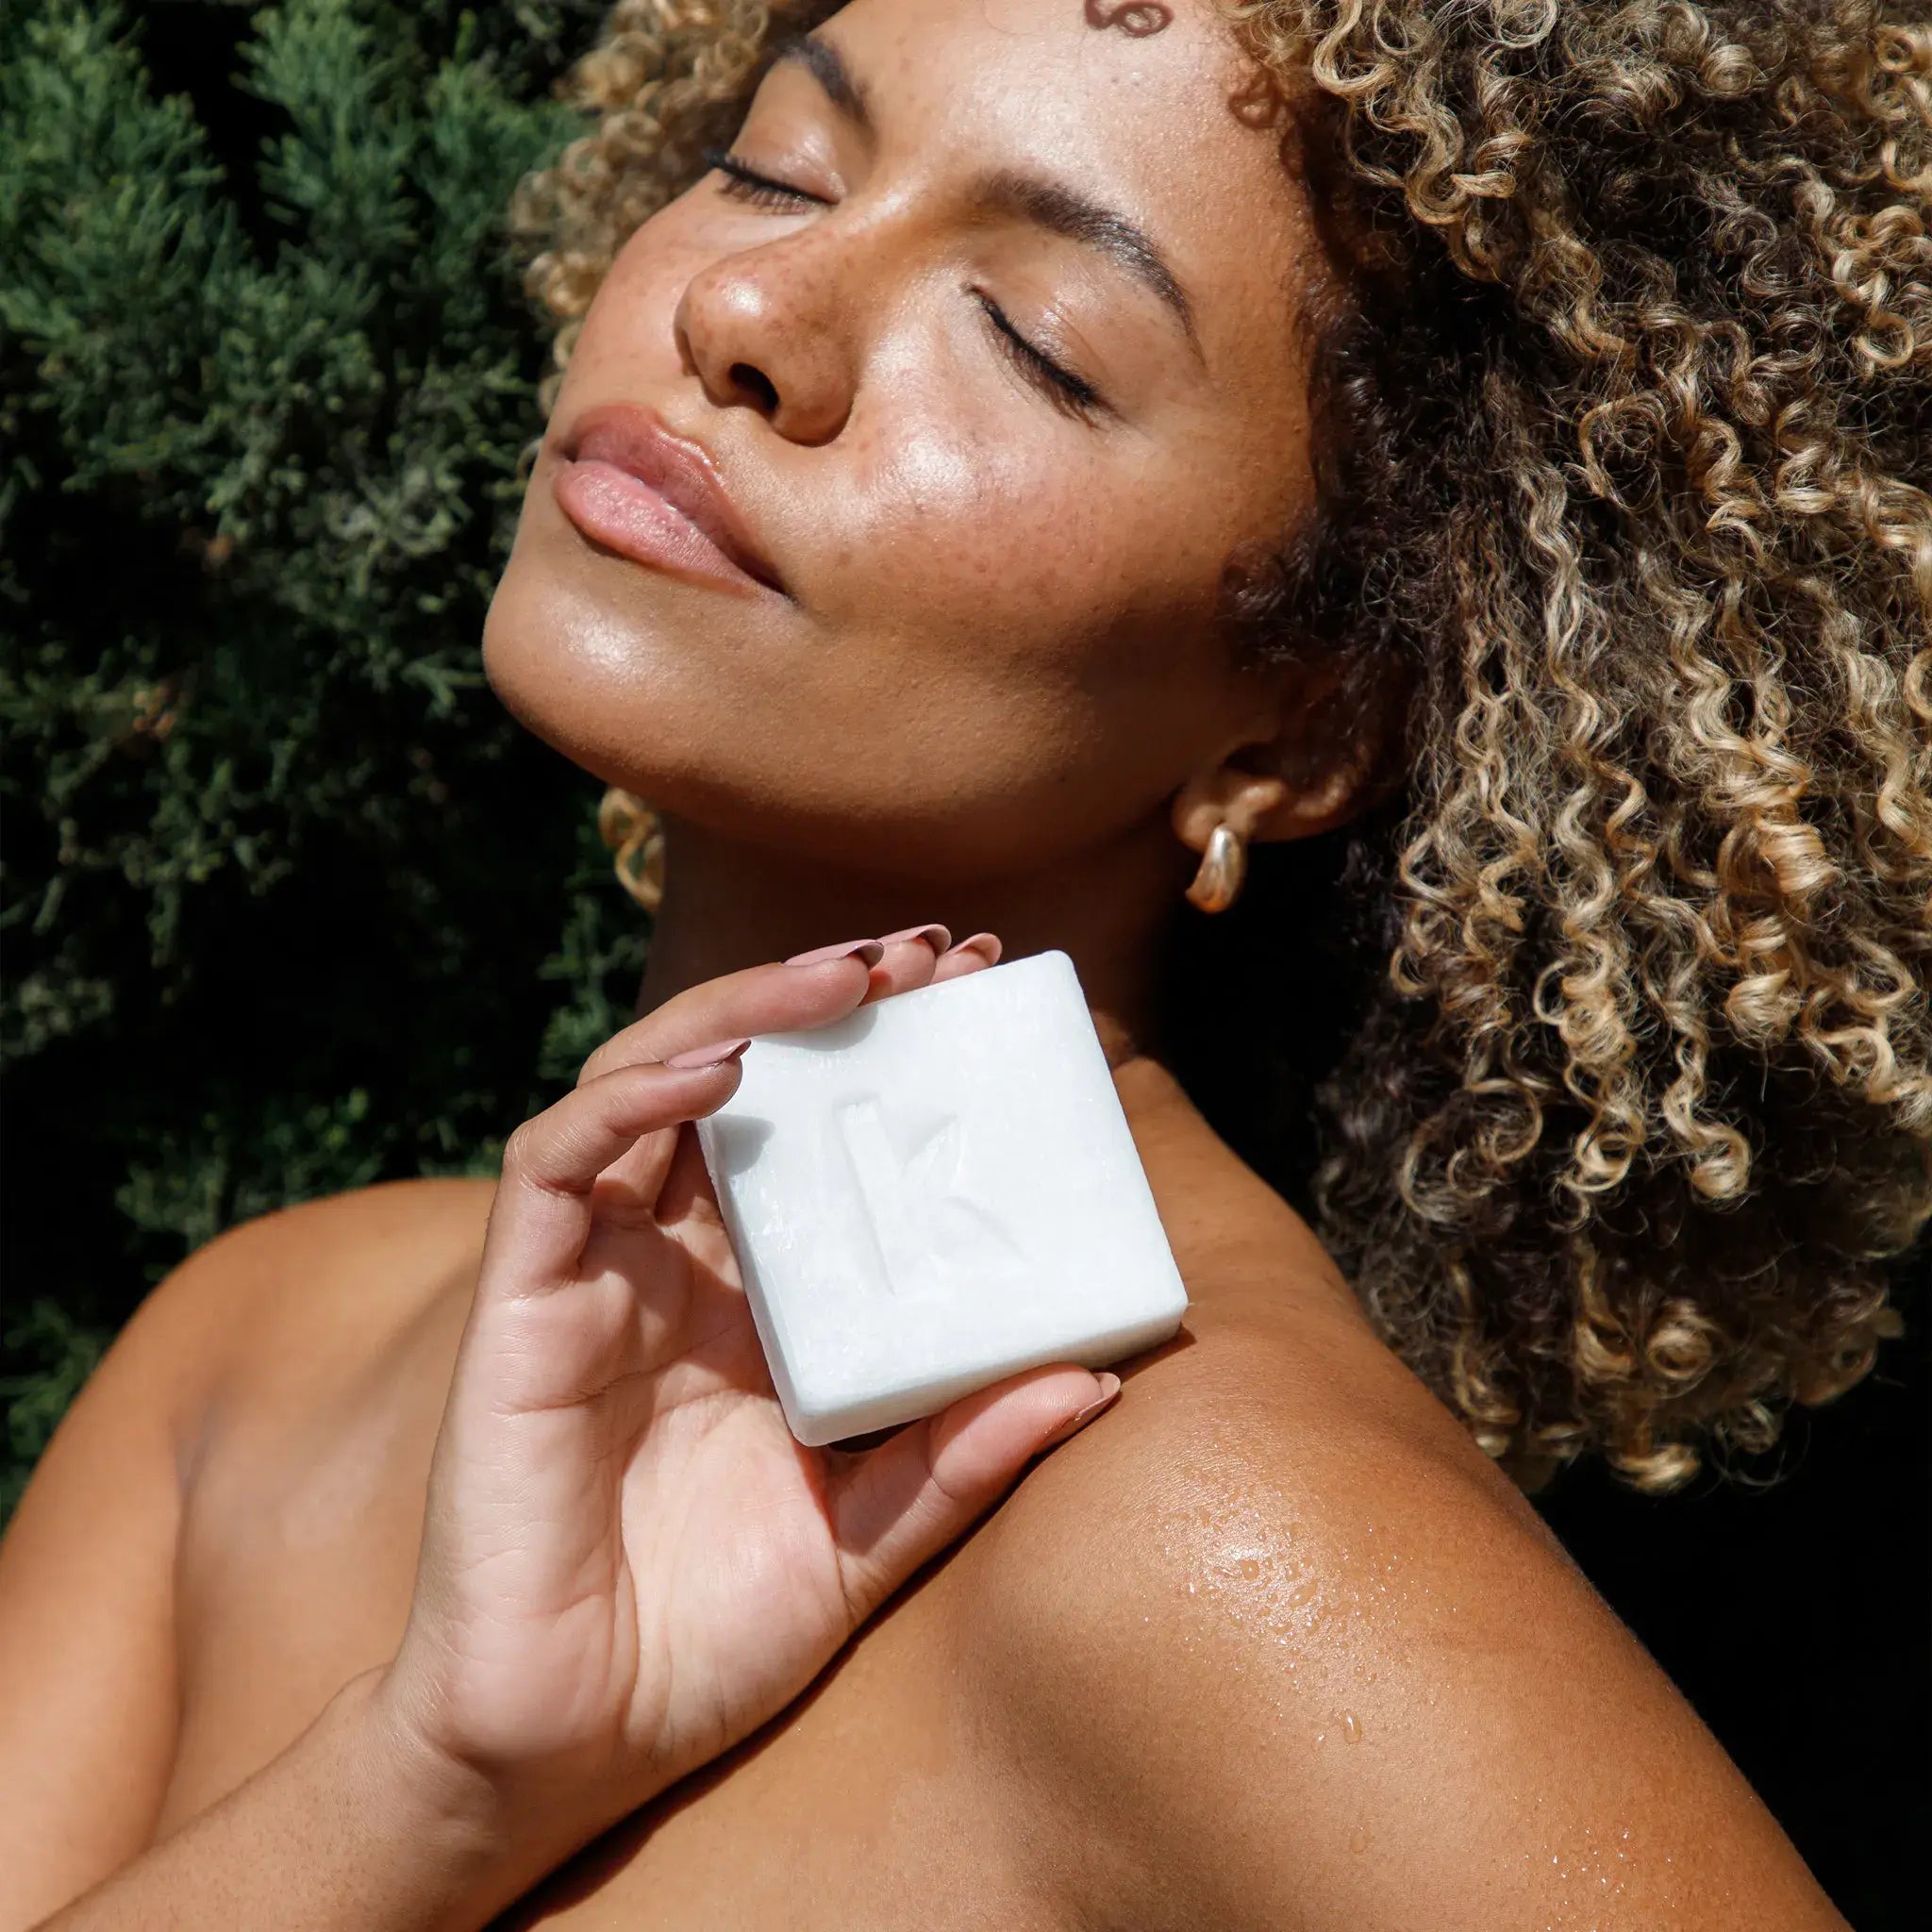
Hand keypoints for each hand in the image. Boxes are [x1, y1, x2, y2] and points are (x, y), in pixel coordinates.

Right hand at [376, 928, 1121, 1874]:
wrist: (567, 1744)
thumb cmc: (710, 1638)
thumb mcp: (870, 1533)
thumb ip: (964, 1457)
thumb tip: (1098, 1377)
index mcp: (758, 1300)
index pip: (820, 1134)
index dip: (888, 1054)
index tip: (977, 998)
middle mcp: (676, 1262)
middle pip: (743, 1078)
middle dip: (828, 999)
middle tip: (927, 954)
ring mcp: (594, 1271)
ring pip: (649, 1083)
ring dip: (746, 1013)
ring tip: (848, 978)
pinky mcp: (520, 1301)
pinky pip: (559, 1162)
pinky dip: (633, 1100)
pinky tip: (725, 1073)